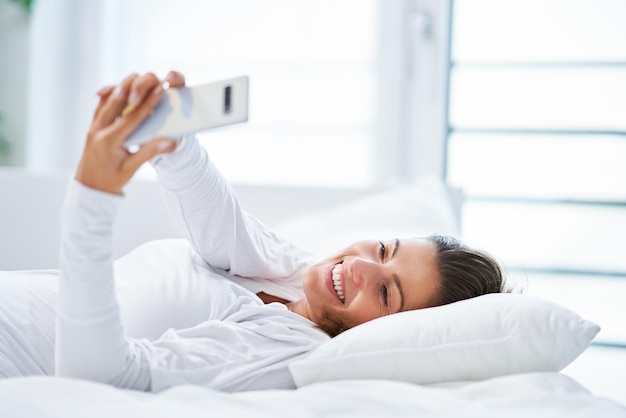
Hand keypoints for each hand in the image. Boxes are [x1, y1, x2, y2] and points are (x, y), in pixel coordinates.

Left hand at [75, 71, 184, 194]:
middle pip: (117, 100)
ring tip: (138, 82)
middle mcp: (98, 130)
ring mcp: (93, 127)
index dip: (148, 103)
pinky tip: (121, 91)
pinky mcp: (92, 127)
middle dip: (135, 88)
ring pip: (107, 100)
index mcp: (109, 140)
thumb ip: (149, 152)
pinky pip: (101, 106)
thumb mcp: (131, 168)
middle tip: (151, 80)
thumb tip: (168, 141)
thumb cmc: (111, 180)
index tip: (160, 90)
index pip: (132, 117)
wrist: (89, 187)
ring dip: (122, 89)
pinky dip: (111, 96)